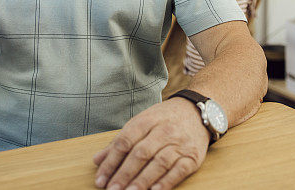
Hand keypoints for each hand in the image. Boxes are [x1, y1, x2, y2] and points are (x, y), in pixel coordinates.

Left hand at [92, 98, 208, 189]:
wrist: (196, 111)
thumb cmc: (164, 119)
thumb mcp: (140, 122)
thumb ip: (119, 142)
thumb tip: (97, 160)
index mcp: (146, 121)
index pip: (124, 142)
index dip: (111, 162)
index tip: (100, 179)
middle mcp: (163, 131)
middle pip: (140, 153)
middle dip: (124, 174)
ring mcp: (179, 144)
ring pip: (159, 162)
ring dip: (143, 180)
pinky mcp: (193, 156)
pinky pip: (179, 170)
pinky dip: (167, 181)